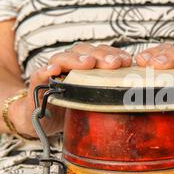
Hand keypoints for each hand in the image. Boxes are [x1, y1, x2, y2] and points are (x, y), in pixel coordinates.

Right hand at [10, 43, 131, 136]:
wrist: (42, 121)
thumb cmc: (72, 108)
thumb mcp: (93, 100)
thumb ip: (109, 92)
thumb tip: (136, 94)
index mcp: (84, 65)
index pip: (100, 53)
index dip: (113, 53)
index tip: (127, 61)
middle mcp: (68, 65)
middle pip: (84, 52)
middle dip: (100, 56)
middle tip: (114, 63)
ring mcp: (52, 73)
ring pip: (62, 58)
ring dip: (76, 59)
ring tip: (88, 63)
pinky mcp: (37, 85)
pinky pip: (39, 75)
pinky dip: (45, 70)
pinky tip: (53, 70)